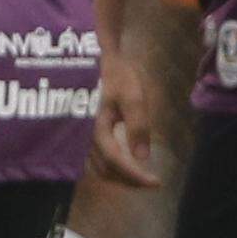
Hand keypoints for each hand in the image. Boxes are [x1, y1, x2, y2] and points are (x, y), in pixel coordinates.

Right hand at [91, 46, 161, 190]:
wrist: (92, 55)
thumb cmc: (114, 72)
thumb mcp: (132, 94)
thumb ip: (137, 125)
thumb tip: (143, 157)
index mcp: (96, 127)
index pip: (116, 162)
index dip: (136, 176)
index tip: (157, 183)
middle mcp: (83, 137)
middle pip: (105, 170)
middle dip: (129, 180)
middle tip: (151, 182)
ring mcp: (79, 136)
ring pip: (97, 168)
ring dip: (119, 177)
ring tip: (140, 176)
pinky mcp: (80, 134)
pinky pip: (93, 160)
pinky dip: (110, 167)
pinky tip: (124, 164)